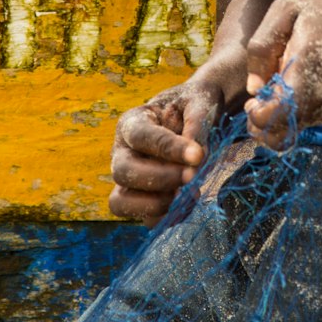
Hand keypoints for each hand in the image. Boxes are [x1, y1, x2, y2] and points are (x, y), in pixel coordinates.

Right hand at [109, 78, 223, 224]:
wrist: (198, 116)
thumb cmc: (195, 105)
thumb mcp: (199, 102)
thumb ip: (197, 125)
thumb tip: (196, 159)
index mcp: (132, 122)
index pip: (141, 137)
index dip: (168, 149)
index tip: (198, 156)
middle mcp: (122, 151)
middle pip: (123, 172)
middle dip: (159, 179)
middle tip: (192, 177)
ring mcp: (128, 179)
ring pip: (121, 202)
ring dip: (156, 204)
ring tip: (189, 194)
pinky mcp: (141, 200)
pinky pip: (145, 219)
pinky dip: (167, 217)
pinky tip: (190, 202)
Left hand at [244, 0, 321, 149]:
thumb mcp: (286, 12)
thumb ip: (261, 48)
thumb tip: (255, 87)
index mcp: (303, 77)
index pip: (270, 119)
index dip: (255, 114)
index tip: (256, 98)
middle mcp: (321, 101)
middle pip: (280, 135)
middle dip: (264, 122)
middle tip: (265, 99)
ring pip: (297, 128)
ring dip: (286, 113)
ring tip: (293, 81)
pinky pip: (315, 119)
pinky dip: (306, 108)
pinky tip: (312, 82)